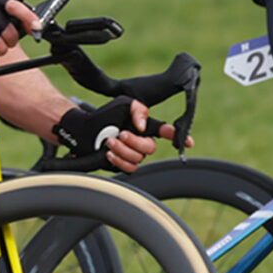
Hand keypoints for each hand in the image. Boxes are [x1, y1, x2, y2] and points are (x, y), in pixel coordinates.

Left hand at [53, 97, 193, 173]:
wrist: (83, 130)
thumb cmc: (104, 116)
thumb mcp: (123, 104)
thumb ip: (138, 109)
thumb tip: (143, 127)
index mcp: (145, 127)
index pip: (166, 132)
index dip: (179, 137)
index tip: (189, 142)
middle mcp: (141, 142)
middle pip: (150, 148)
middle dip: (134, 142)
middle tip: (120, 134)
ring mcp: (132, 154)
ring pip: (138, 159)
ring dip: (122, 149)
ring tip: (109, 141)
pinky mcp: (122, 164)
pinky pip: (130, 168)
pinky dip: (119, 160)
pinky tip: (108, 153)